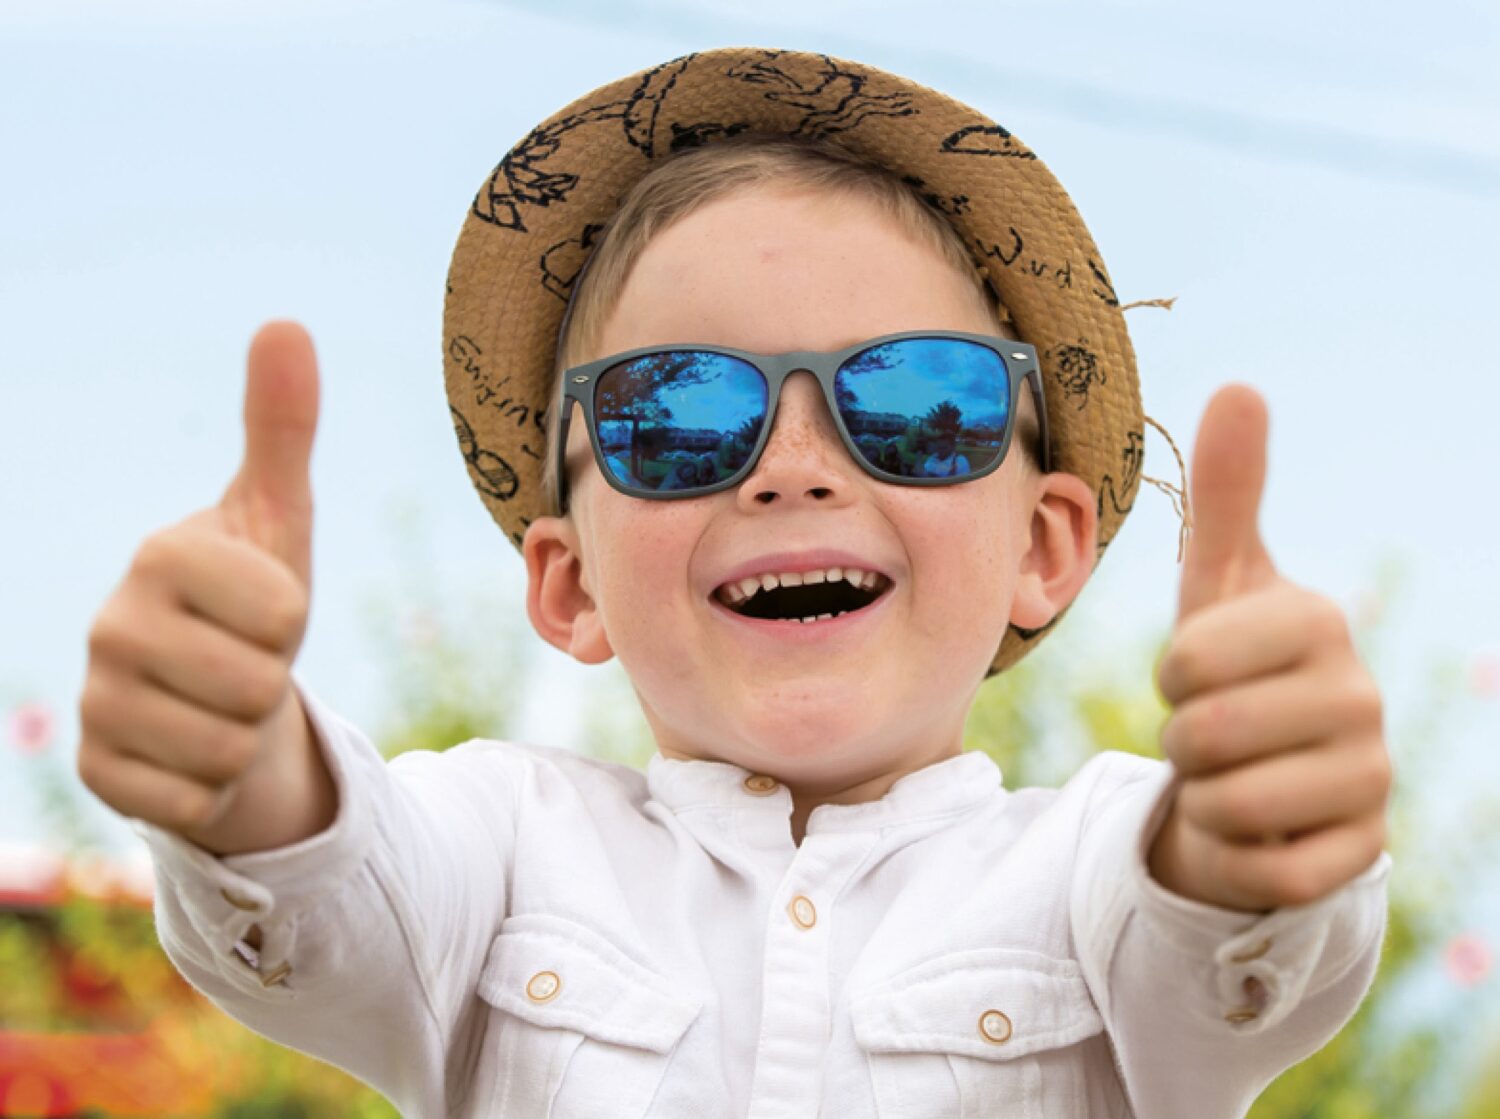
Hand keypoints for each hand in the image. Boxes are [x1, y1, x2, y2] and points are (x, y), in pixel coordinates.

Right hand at [78, 321, 320, 838]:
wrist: (223, 688)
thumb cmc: (255, 595)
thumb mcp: (281, 515)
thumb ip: (282, 426)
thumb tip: (286, 322)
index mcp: (160, 555)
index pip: (279, 610)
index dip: (291, 617)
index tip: (262, 605)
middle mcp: (108, 625)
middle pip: (255, 684)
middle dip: (273, 681)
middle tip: (245, 660)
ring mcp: (94, 703)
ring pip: (227, 747)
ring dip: (246, 733)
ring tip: (222, 701)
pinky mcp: (97, 773)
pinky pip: (195, 800)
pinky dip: (214, 785)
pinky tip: (193, 750)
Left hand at [1147, 385, 1391, 912]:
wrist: (1260, 771)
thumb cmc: (1230, 667)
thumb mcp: (1217, 582)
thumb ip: (1226, 494)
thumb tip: (1238, 385)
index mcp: (1319, 621)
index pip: (1189, 658)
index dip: (1171, 673)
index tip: (1197, 670)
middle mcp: (1361, 698)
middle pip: (1203, 734)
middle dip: (1182, 739)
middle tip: (1209, 729)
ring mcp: (1370, 780)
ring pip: (1228, 803)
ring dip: (1203, 796)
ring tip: (1231, 773)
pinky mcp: (1360, 856)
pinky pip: (1262, 867)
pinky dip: (1233, 852)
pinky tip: (1256, 827)